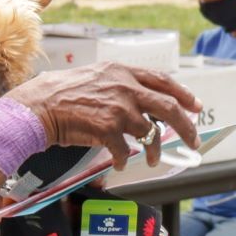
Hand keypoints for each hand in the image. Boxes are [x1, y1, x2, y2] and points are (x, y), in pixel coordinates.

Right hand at [8, 62, 200, 168]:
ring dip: (155, 150)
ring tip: (154, 160)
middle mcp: (126, 88)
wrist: (39, 106)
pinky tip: (120, 164)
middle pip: (168, 107)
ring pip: (151, 134)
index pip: (163, 80)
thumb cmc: (63, 93)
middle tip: (193, 140)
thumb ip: (121, 84)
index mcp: (124, 72)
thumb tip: (143, 100)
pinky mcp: (108, 129)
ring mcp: (119, 109)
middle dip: (186, 127)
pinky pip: (126, 151)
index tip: (195, 106)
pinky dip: (125, 160)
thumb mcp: (97, 77)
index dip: (183, 94)